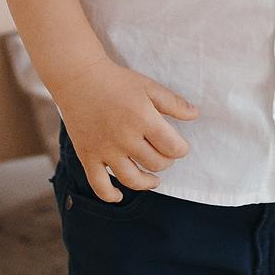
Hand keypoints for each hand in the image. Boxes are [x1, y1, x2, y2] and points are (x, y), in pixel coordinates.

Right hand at [54, 58, 196, 203]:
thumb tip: (196, 115)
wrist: (78, 78)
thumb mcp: (149, 86)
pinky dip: (110, 196)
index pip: (173, 148)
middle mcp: (125, 138)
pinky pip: (99, 185)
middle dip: (166, 161)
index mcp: (143, 119)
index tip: (180, 147)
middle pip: (156, 164)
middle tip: (164, 154)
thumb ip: (173, 103)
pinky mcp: (87, 156)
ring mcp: (105, 150)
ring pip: (132, 179)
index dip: (181, 150)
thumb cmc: (116, 81)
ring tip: (153, 179)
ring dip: (147, 182)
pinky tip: (119, 196)